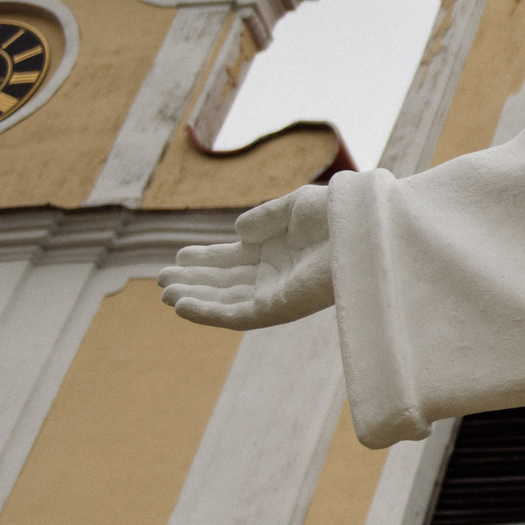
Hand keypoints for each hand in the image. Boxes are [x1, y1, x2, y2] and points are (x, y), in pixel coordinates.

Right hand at [158, 185, 335, 329]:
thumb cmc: (340, 212)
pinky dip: (208, 313)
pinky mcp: (279, 309)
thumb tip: (237, 232)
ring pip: (226, 301)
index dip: (206, 259)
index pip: (234, 259)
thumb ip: (264, 219)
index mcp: (278, 251)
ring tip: (164, 292)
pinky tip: (181, 306)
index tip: (179, 255)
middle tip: (161, 278)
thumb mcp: (294, 207)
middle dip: (193, 281)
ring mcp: (276, 293)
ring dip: (194, 298)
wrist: (363, 226)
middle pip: (225, 282)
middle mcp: (276, 276)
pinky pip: (237, 316)